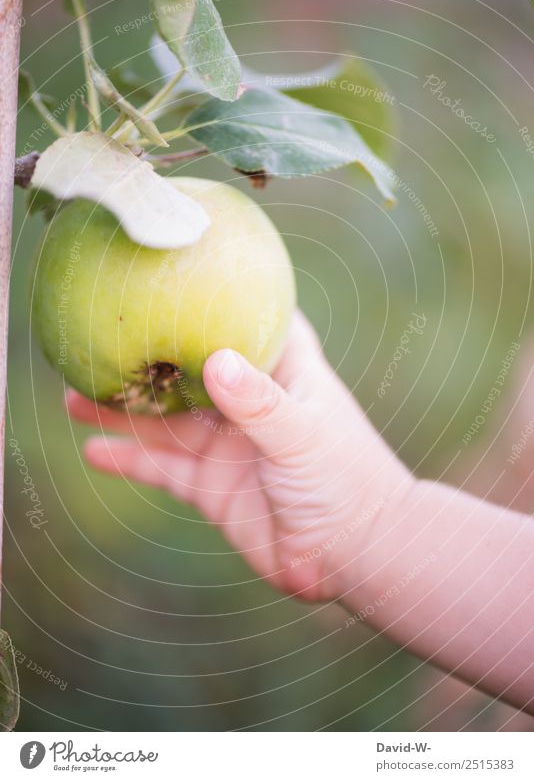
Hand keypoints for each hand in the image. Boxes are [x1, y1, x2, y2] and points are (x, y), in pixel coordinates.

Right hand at [67, 310, 411, 601]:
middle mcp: (248, 402)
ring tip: (73, 398)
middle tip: (97, 343)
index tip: (176, 271)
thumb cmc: (346, 480)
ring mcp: (227, 444)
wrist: (353, 555)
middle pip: (187, 371)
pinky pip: (162, 467)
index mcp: (281, 371)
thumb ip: (259, 403)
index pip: (249, 320)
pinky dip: (130, 459)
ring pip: (165, 421)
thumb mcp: (303, 434)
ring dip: (123, 411)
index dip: (217, 297)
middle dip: (146, 359)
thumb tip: (215, 360)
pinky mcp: (212, 485)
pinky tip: (94, 451)